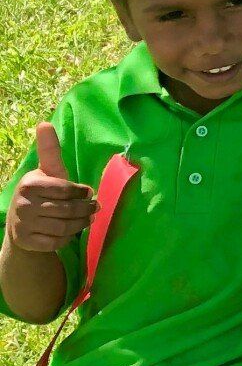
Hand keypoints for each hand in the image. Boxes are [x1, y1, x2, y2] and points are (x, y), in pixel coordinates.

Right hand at [6, 124, 94, 253]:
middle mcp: (23, 205)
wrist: (22, 223)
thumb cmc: (43, 192)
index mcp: (29, 184)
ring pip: (63, 227)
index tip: (88, 192)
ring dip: (81, 224)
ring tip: (88, 218)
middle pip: (67, 210)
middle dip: (86, 209)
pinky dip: (67, 238)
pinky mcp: (27, 242)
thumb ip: (49, 150)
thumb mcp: (48, 170)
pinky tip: (71, 231)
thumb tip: (44, 123)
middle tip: (96, 207)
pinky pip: (56, 242)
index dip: (81, 192)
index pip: (65, 190)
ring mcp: (23, 225)